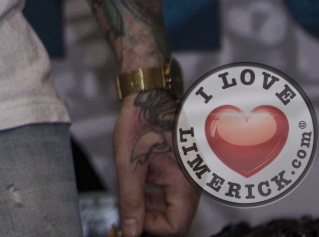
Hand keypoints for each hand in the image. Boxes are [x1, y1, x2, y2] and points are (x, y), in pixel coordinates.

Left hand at [113, 89, 196, 235]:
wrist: (149, 95)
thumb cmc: (141, 123)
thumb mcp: (129, 165)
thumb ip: (131, 200)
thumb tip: (130, 231)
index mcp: (186, 186)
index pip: (176, 227)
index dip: (151, 226)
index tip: (131, 213)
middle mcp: (192, 186)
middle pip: (173, 219)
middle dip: (148, 215)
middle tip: (126, 198)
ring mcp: (187, 179)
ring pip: (169, 207)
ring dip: (148, 203)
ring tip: (131, 182)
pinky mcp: (180, 172)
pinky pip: (168, 193)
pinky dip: (151, 192)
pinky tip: (139, 176)